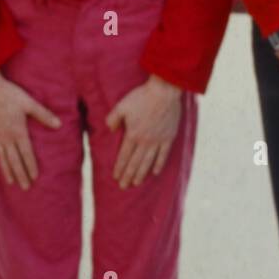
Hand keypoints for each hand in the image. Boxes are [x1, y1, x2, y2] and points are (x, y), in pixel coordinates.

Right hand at [0, 68, 60, 188]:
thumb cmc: (10, 94)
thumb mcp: (29, 103)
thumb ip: (44, 115)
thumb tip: (59, 125)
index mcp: (18, 131)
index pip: (26, 154)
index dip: (31, 166)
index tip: (35, 178)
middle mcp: (5, 137)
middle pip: (14, 160)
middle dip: (20, 175)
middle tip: (26, 188)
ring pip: (1, 156)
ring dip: (6, 170)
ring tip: (11, 181)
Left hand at [106, 74, 183, 188]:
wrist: (164, 91)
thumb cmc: (142, 96)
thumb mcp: (122, 105)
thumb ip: (113, 118)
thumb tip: (109, 129)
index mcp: (132, 134)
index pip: (124, 155)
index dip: (119, 167)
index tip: (115, 177)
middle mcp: (145, 141)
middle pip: (135, 162)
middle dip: (128, 175)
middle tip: (123, 186)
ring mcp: (158, 140)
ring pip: (148, 162)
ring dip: (141, 174)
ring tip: (136, 183)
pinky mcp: (169, 137)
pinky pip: (163, 155)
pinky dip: (159, 164)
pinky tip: (155, 172)